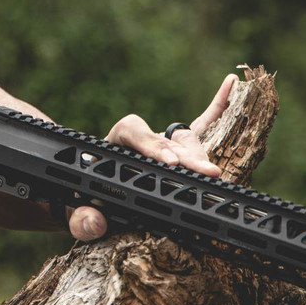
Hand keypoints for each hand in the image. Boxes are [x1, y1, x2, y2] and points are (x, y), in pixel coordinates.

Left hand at [69, 74, 237, 240]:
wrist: (88, 198)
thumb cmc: (83, 201)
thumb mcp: (76, 212)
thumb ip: (81, 219)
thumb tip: (94, 221)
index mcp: (111, 145)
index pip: (131, 131)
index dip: (151, 144)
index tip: (170, 163)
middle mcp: (138, 140)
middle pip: (164, 138)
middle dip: (187, 155)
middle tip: (207, 172)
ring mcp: (159, 144)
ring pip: (183, 139)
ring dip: (199, 153)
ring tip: (212, 172)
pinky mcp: (175, 151)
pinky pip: (198, 126)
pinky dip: (215, 106)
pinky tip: (229, 83)